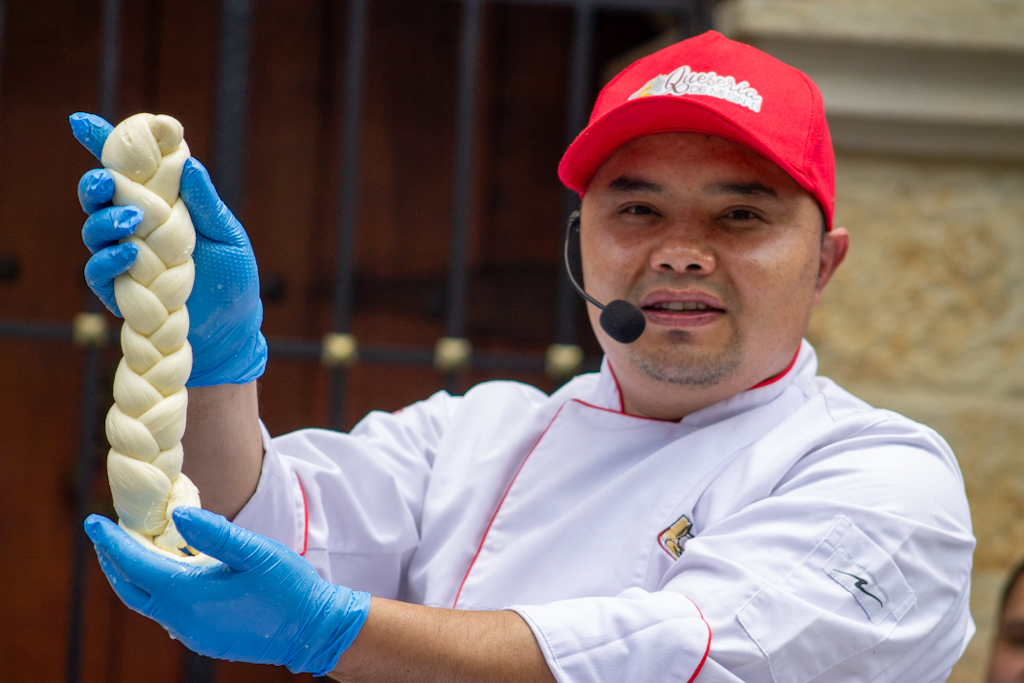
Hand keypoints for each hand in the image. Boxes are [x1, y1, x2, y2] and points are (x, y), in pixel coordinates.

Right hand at [70, 112, 266, 386]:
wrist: (234, 330)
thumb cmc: (233, 278)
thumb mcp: (226, 235)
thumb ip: (204, 202)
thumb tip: (189, 163)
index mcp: (162, 205)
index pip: (129, 171)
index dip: (104, 145)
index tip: (84, 123)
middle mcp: (137, 228)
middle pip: (100, 197)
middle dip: (96, 183)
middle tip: (108, 180)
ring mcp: (126, 259)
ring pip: (94, 231)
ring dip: (105, 221)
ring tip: (131, 222)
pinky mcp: (121, 291)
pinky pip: (100, 272)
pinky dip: (110, 260)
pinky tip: (131, 255)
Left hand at [84, 508, 370, 674]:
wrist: (313, 630)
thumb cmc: (288, 587)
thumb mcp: (256, 552)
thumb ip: (216, 533)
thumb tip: (177, 515)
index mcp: (190, 594)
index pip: (135, 565)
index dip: (111, 542)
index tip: (93, 521)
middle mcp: (183, 619)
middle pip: (131, 588)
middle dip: (113, 560)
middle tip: (103, 534)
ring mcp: (193, 634)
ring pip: (148, 602)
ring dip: (135, 575)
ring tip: (132, 548)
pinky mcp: (205, 639)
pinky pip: (168, 612)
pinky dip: (157, 588)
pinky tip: (169, 571)